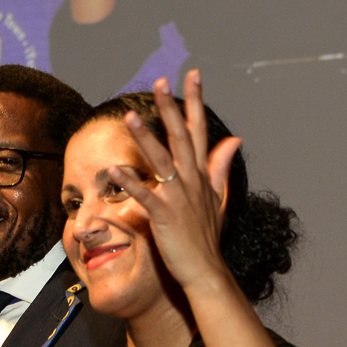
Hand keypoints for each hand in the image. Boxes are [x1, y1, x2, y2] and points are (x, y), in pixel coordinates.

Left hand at [113, 71, 242, 296]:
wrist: (205, 271)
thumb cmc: (206, 237)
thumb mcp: (219, 198)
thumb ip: (221, 167)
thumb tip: (234, 139)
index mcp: (202, 175)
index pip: (200, 130)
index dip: (196, 101)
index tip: (193, 75)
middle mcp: (192, 181)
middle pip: (181, 137)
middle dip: (171, 108)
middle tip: (160, 82)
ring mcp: (179, 197)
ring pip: (161, 161)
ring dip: (145, 138)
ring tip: (129, 117)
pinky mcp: (164, 215)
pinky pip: (144, 195)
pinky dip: (130, 182)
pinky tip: (113, 169)